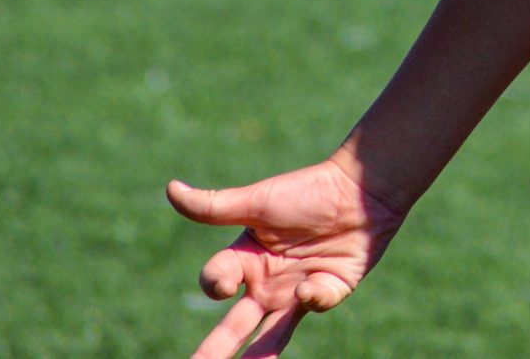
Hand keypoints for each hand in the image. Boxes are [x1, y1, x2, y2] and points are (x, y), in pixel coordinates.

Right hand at [167, 153, 405, 357]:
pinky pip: (317, 304)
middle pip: (234, 326)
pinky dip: (313, 298)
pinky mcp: (329, 291)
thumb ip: (214, 206)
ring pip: (272, 335)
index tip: (225, 285)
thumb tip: (169, 188)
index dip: (215, 285)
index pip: (215, 282)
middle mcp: (267, 283)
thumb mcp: (257, 201)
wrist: (360, 188)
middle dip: (214, 350)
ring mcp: (297, 291)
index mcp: (246, 260)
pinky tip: (309, 285)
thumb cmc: (306, 191)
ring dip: (260, 356)